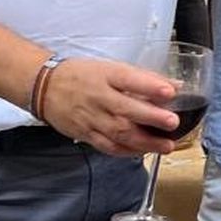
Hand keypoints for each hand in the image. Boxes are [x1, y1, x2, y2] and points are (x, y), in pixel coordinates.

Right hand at [40, 58, 179, 156]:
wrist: (45, 87)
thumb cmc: (84, 75)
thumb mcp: (112, 68)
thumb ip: (145, 78)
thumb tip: (175, 85)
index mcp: (107, 76)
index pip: (130, 79)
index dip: (151, 86)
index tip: (171, 91)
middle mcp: (99, 97)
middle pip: (126, 109)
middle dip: (152, 117)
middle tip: (172, 123)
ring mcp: (91, 118)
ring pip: (118, 133)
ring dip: (145, 142)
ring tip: (166, 146)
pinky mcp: (86, 134)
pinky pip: (107, 146)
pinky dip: (127, 151)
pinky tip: (143, 152)